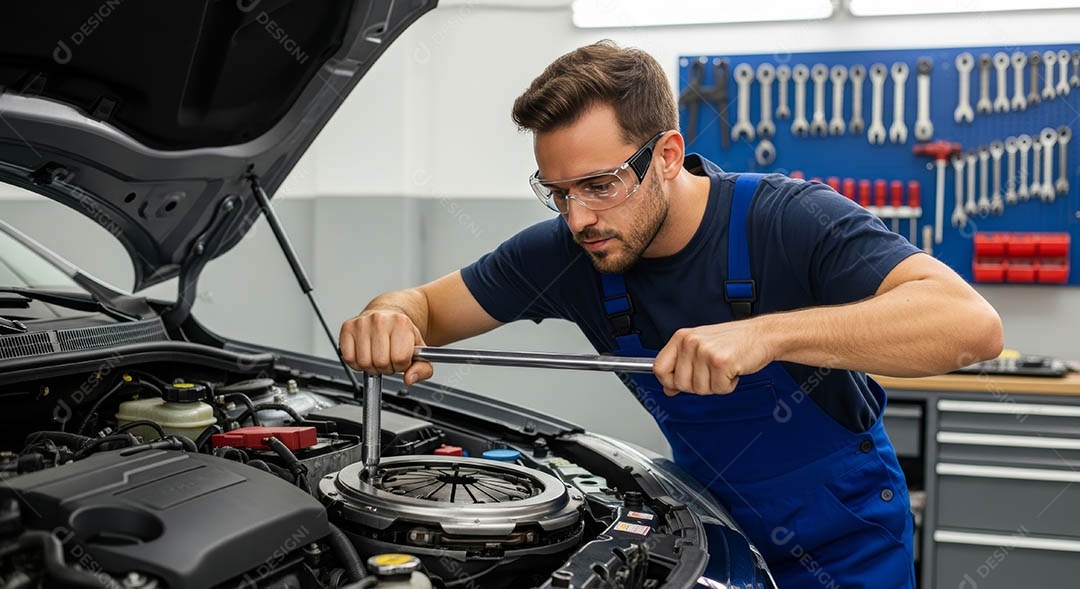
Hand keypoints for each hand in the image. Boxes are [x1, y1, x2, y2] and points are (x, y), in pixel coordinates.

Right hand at [339, 310, 432, 384]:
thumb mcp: (420, 351)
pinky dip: (356, 363)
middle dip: (386, 367)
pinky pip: (348, 358)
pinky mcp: (347, 327)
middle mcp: (380, 320)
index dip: (401, 366)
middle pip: (381, 362)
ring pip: (364, 362)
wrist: (387, 314)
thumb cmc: (402, 333)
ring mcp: (361, 323)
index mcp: (401, 323)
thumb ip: (422, 369)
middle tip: (388, 359)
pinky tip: (365, 354)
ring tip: (377, 356)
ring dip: (371, 366)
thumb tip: (409, 379)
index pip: (400, 359)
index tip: (401, 359)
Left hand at [653, 320, 775, 395]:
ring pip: (699, 389)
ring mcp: (705, 351)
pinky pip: (718, 389)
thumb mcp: (701, 348)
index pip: (659, 368)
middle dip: (698, 385)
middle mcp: (690, 342)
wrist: (762, 334)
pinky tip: (733, 371)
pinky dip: (728, 386)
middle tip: (712, 373)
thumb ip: (682, 366)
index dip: (669, 382)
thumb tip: (668, 388)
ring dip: (715, 385)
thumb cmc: (734, 341)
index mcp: (682, 337)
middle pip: (680, 384)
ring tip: (723, 369)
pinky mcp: (720, 362)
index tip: (677, 385)